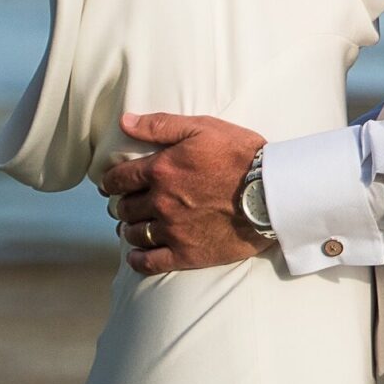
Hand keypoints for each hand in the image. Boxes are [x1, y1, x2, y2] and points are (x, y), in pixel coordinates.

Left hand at [98, 112, 267, 273]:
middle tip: (129, 203)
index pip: (119, 178)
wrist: (273, 192)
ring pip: (134, 233)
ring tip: (135, 226)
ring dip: (130, 228)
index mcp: (161, 170)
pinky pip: (150, 262)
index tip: (111, 184)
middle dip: (124, 203)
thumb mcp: (202, 128)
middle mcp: (161, 201)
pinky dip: (138, 259)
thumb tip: (125, 121)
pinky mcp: (187, 254)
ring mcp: (173, 230)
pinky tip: (137, 255)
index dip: (111, 181)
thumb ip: (160, 125)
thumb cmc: (241, 155)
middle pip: (125, 207)